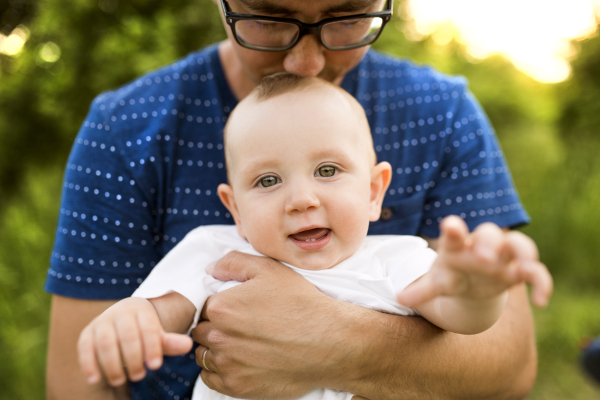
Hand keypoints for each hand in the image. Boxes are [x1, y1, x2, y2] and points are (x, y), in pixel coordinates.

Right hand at [77, 297, 192, 385]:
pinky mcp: (86, 334)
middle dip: (134, 358)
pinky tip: (95, 379)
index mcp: (141, 311)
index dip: (152, 347)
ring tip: (121, 380)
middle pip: (127, 335)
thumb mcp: (157, 336)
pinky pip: (85, 349)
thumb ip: (169, 342)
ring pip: (105, 343)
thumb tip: (188, 346)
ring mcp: (101, 323)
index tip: (155, 366)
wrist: (118, 322)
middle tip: (139, 376)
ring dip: (113, 364)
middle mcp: (120, 313)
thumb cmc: (142, 333)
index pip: (148, 328)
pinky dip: (89, 364)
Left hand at [192, 251, 346, 398]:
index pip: (203, 306)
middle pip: (201, 330)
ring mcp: (228, 364)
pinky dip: (219, 370)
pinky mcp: (238, 386)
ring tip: (241, 343)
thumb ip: (234, 263)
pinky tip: (239, 361)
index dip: (219, 305)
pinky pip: (211, 378)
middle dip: (215, 326)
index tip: (236, 309)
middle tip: (240, 325)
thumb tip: (212, 269)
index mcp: (222, 307)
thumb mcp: (270, 270)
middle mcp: (219, 337)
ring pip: (204, 354)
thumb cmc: (302, 304)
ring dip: (215, 348)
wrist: (330, 342)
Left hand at [397, 216, 552, 307]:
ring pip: (520, 245)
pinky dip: (542, 283)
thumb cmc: (452, 276)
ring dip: (522, 253)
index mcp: (458, 245)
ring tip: (523, 267)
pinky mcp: (520, 271)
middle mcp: (482, 245)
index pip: (455, 234)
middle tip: (484, 257)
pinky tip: (541, 302)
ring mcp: (504, 256)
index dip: (454, 229)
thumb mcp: (438, 283)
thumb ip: (422, 289)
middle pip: (491, 234)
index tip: (450, 225)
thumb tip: (400, 297)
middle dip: (489, 243)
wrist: (473, 283)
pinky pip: (537, 272)